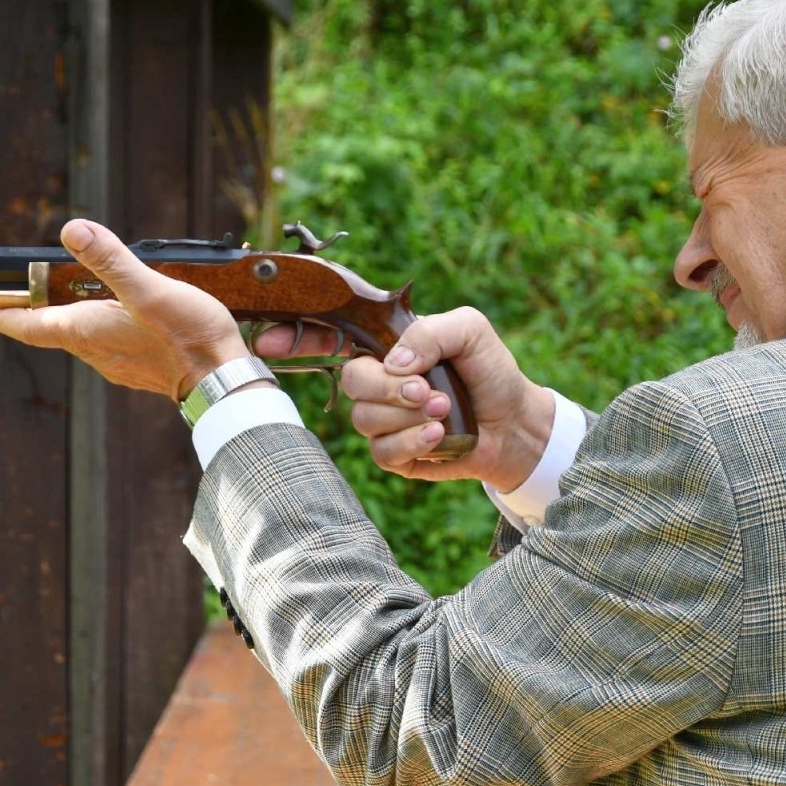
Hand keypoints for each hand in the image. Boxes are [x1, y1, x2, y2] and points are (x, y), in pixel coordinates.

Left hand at [0, 219, 247, 399]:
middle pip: (53, 330)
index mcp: (86, 331)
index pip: (30, 324)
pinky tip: (120, 319)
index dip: (2, 314)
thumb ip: (110, 260)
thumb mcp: (148, 289)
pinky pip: (108, 347)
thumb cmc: (188, 337)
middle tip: (19, 296)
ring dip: (70, 320)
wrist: (225, 381)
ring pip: (82, 339)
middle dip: (35, 312)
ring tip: (69, 300)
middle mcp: (96, 352)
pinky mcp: (141, 369)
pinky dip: (100, 329)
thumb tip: (73, 230)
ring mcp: (119, 364)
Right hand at [255, 307, 554, 487]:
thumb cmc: (490, 371)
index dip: (296, 338)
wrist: (514, 421)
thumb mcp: (470, 330)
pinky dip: (413, 442)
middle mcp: (378, 382)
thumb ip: (431, 331)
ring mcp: (383, 420)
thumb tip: (394, 362)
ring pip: (364, 419)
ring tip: (445, 410)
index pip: (330, 338)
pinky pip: (382, 451)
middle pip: (350, 380)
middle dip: (386, 387)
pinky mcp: (395, 455)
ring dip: (409, 416)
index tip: (271, 342)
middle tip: (426, 390)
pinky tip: (439, 435)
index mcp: (387, 347)